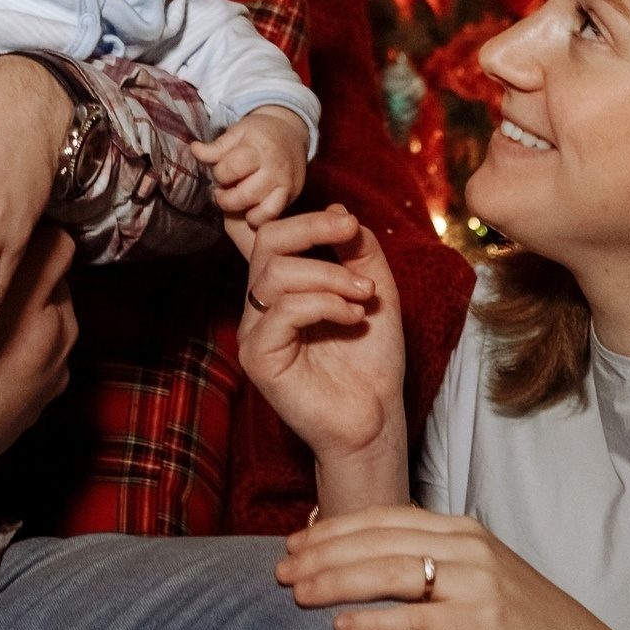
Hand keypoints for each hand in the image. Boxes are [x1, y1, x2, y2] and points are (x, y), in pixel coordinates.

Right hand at [0, 225, 77, 481]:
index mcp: (26, 296)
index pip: (55, 243)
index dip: (33, 236)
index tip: (7, 237)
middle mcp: (55, 322)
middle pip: (60, 276)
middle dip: (33, 273)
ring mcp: (60, 357)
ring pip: (58, 310)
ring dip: (35, 308)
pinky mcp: (57, 385)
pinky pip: (54, 346)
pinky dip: (36, 343)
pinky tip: (1, 354)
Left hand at [195, 106, 308, 229]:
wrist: (290, 132)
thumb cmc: (258, 134)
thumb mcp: (237, 133)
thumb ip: (216, 147)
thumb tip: (194, 150)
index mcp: (258, 148)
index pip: (233, 168)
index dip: (220, 173)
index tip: (221, 171)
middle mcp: (274, 168)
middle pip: (244, 195)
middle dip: (226, 197)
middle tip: (225, 189)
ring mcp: (284, 184)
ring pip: (261, 211)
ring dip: (241, 210)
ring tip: (237, 200)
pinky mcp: (291, 196)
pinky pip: (272, 216)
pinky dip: (258, 218)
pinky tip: (250, 209)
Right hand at [236, 206, 407, 513]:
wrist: (375, 417)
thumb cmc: (372, 360)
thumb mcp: (374, 290)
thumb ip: (358, 250)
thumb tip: (338, 211)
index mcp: (282, 286)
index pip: (269, 233)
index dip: (300, 216)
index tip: (347, 224)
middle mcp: (260, 304)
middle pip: (267, 241)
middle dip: (313, 230)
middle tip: (352, 237)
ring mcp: (254, 331)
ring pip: (276, 273)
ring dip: (329, 275)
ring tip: (363, 296)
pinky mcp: (258, 357)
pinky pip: (282, 311)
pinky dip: (324, 304)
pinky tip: (352, 318)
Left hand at [278, 506, 629, 629]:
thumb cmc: (522, 627)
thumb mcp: (476, 579)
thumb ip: (431, 562)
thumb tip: (367, 563)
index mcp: (462, 530)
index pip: (383, 518)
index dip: (332, 528)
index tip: (292, 542)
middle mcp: (469, 546)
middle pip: (377, 541)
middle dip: (321, 554)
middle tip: (278, 570)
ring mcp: (479, 582)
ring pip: (389, 573)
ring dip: (336, 582)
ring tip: (296, 595)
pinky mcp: (485, 623)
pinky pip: (417, 620)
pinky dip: (374, 622)